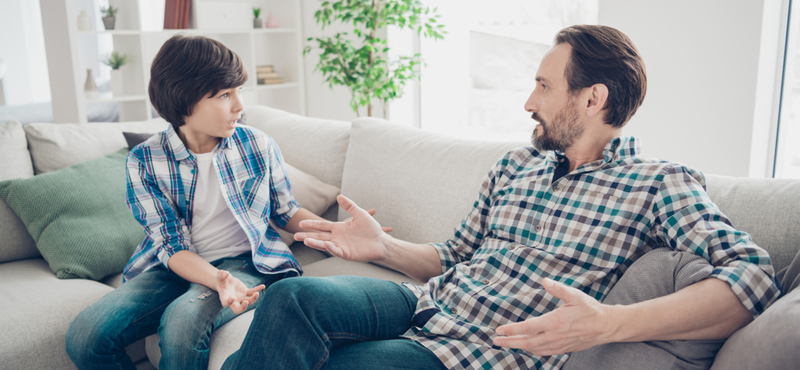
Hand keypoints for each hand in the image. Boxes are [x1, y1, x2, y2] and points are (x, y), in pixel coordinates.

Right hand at [215, 270, 265, 314]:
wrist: (225, 280)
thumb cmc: (221, 279)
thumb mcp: (220, 275)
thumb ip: (221, 275)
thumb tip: (225, 274)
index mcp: (224, 297)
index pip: (225, 303)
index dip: (228, 303)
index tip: (231, 299)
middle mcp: (233, 300)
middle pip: (238, 309)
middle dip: (242, 308)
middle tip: (246, 302)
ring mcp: (241, 297)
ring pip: (248, 302)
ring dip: (253, 299)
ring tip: (257, 293)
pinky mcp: (246, 292)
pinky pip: (252, 292)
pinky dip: (257, 290)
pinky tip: (262, 286)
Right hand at [294, 195, 387, 261]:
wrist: (382, 241)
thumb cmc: (371, 228)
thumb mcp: (360, 214)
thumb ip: (349, 206)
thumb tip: (339, 196)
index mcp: (339, 228)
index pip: (321, 226)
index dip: (311, 224)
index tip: (301, 223)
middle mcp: (337, 237)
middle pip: (319, 236)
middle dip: (307, 236)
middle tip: (295, 236)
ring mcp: (341, 246)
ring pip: (325, 244)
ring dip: (315, 243)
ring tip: (305, 241)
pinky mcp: (347, 254)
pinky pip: (337, 251)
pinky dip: (331, 248)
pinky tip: (326, 244)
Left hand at [492, 278, 616, 355]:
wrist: (606, 326)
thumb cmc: (590, 309)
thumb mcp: (575, 295)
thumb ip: (558, 289)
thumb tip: (545, 281)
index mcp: (555, 322)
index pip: (528, 328)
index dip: (511, 330)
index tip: (499, 330)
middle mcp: (555, 336)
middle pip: (526, 342)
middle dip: (509, 342)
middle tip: (496, 340)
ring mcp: (559, 344)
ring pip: (534, 349)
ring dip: (519, 347)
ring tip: (507, 344)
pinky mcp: (563, 349)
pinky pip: (544, 352)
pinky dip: (532, 350)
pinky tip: (527, 347)